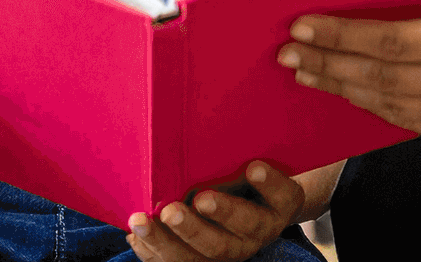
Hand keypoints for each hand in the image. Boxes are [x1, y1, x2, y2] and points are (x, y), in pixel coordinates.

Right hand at [126, 162, 305, 260]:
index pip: (181, 258)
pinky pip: (282, 196)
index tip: (136, 222)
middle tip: (168, 213)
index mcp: (209, 251)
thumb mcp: (191, 202)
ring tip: (204, 197)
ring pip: (246, 227)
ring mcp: (265, 225)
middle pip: (213, 251)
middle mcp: (237, 245)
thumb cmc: (219, 191)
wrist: (271, 182)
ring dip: (225, 213)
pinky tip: (253, 169)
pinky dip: (269, 183)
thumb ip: (167, 212)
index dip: (157, 246)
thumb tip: (131, 219)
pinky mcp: (288, 202)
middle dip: (189, 232)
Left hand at [279, 0, 420, 141]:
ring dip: (345, 89)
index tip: (301, 26)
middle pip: (387, 78)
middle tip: (289, 53)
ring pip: (396, 108)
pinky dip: (377, 106)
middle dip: (331, 65)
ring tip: (308, 72)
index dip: (342, 36)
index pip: (393, 40)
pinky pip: (417, 124)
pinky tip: (348, 89)